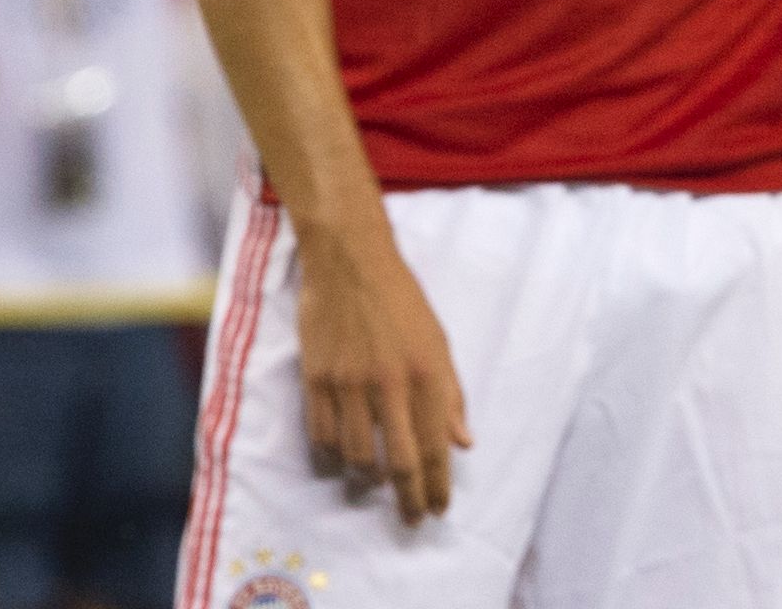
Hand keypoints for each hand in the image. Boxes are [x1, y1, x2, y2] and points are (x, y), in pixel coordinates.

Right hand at [296, 216, 471, 524]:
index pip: (435, 447)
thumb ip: (450, 396)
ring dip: (367, 479)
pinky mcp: (317, 379)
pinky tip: (339, 462)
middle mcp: (390, 384)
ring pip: (357, 455)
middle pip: (399, 461)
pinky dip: (332, 457)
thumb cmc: (401, 301)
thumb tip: (464, 444)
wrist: (351, 263)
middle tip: (411, 519)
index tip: (437, 510)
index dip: (436, 486)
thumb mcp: (438, 343)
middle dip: (407, 499)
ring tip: (375, 484)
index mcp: (427, 374)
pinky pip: (322, 435)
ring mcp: (350, 384)